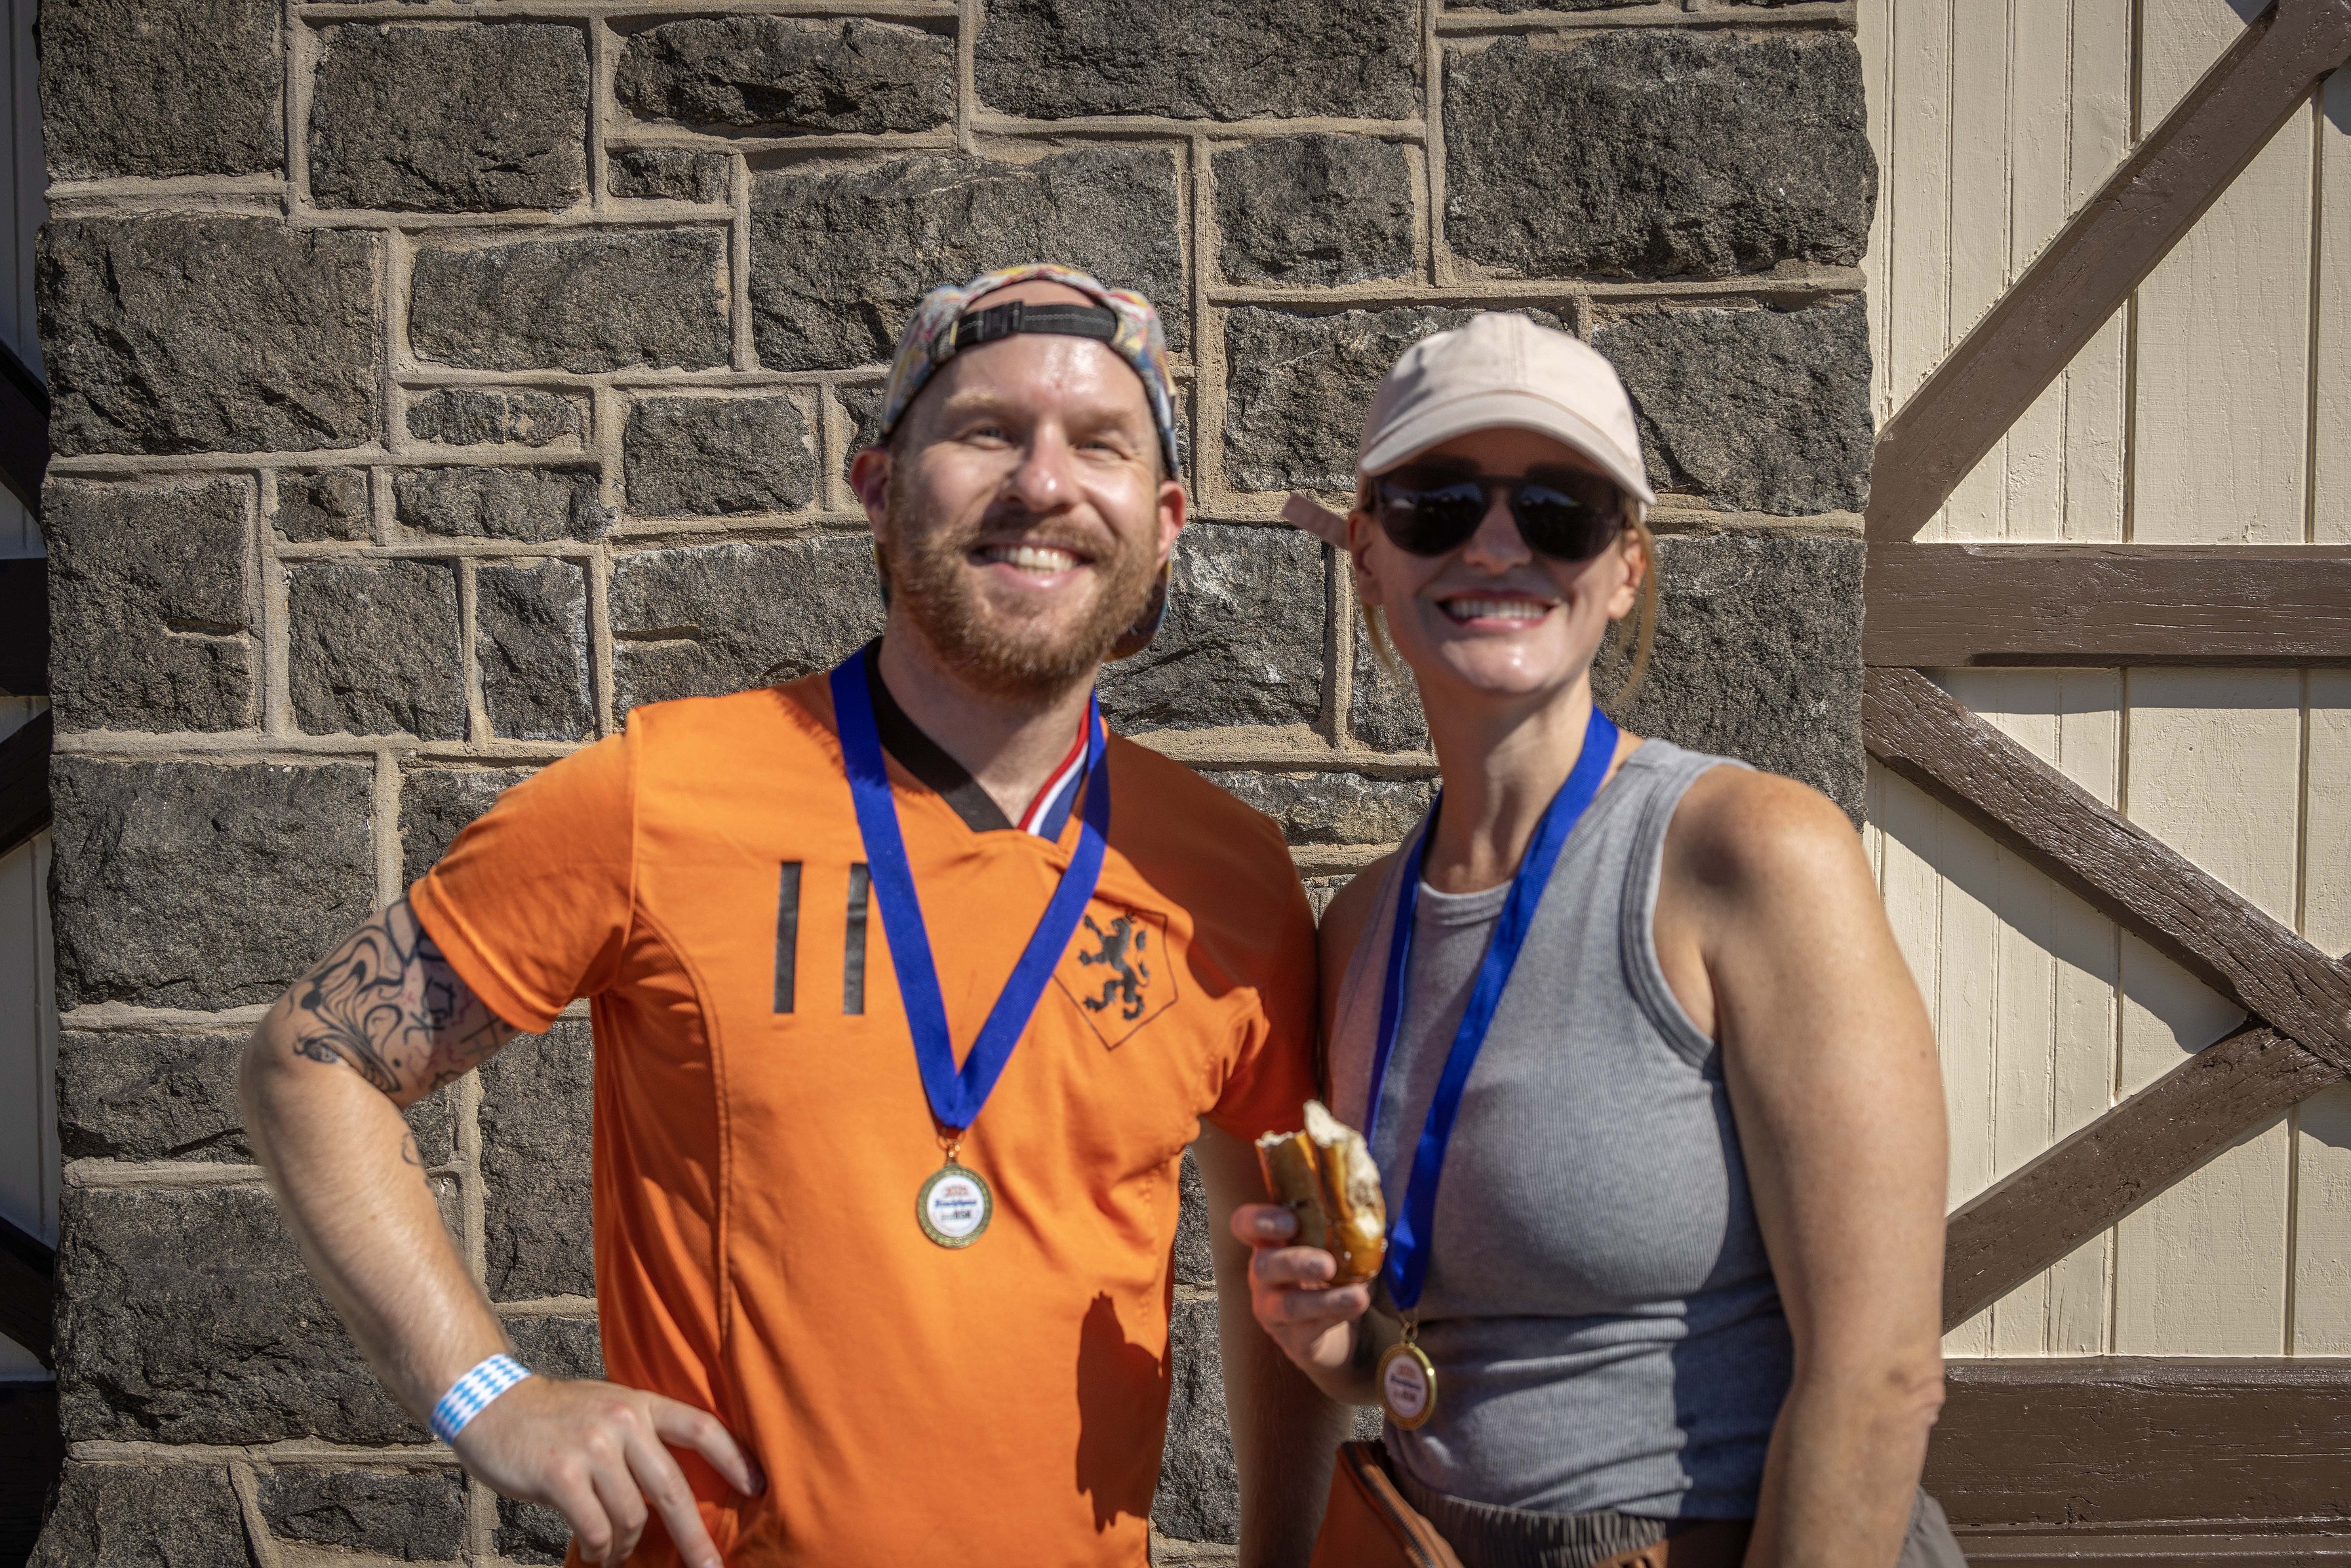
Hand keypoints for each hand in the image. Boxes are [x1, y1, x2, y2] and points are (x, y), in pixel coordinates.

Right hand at [452, 1376, 763, 1567]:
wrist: (490, 1407)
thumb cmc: (553, 1419)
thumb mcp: (606, 1413)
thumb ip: (639, 1443)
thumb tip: (671, 1499)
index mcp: (639, 1404)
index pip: (701, 1427)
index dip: (735, 1458)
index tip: (761, 1487)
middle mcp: (622, 1421)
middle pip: (674, 1488)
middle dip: (696, 1537)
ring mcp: (592, 1447)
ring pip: (631, 1518)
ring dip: (624, 1546)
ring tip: (612, 1552)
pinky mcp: (561, 1474)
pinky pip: (596, 1530)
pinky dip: (599, 1551)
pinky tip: (595, 1553)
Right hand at [1230, 1203, 1371, 1376]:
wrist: (1338, 1331)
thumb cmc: (1334, 1275)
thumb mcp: (1334, 1246)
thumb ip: (1345, 1223)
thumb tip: (1368, 1201)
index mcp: (1270, 1244)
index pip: (1245, 1225)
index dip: (1260, 1221)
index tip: (1291, 1220)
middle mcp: (1263, 1276)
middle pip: (1263, 1266)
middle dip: (1295, 1263)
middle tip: (1327, 1264)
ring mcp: (1273, 1311)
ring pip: (1287, 1305)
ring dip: (1324, 1300)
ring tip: (1357, 1296)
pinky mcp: (1293, 1341)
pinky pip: (1310, 1331)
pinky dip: (1337, 1317)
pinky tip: (1357, 1307)